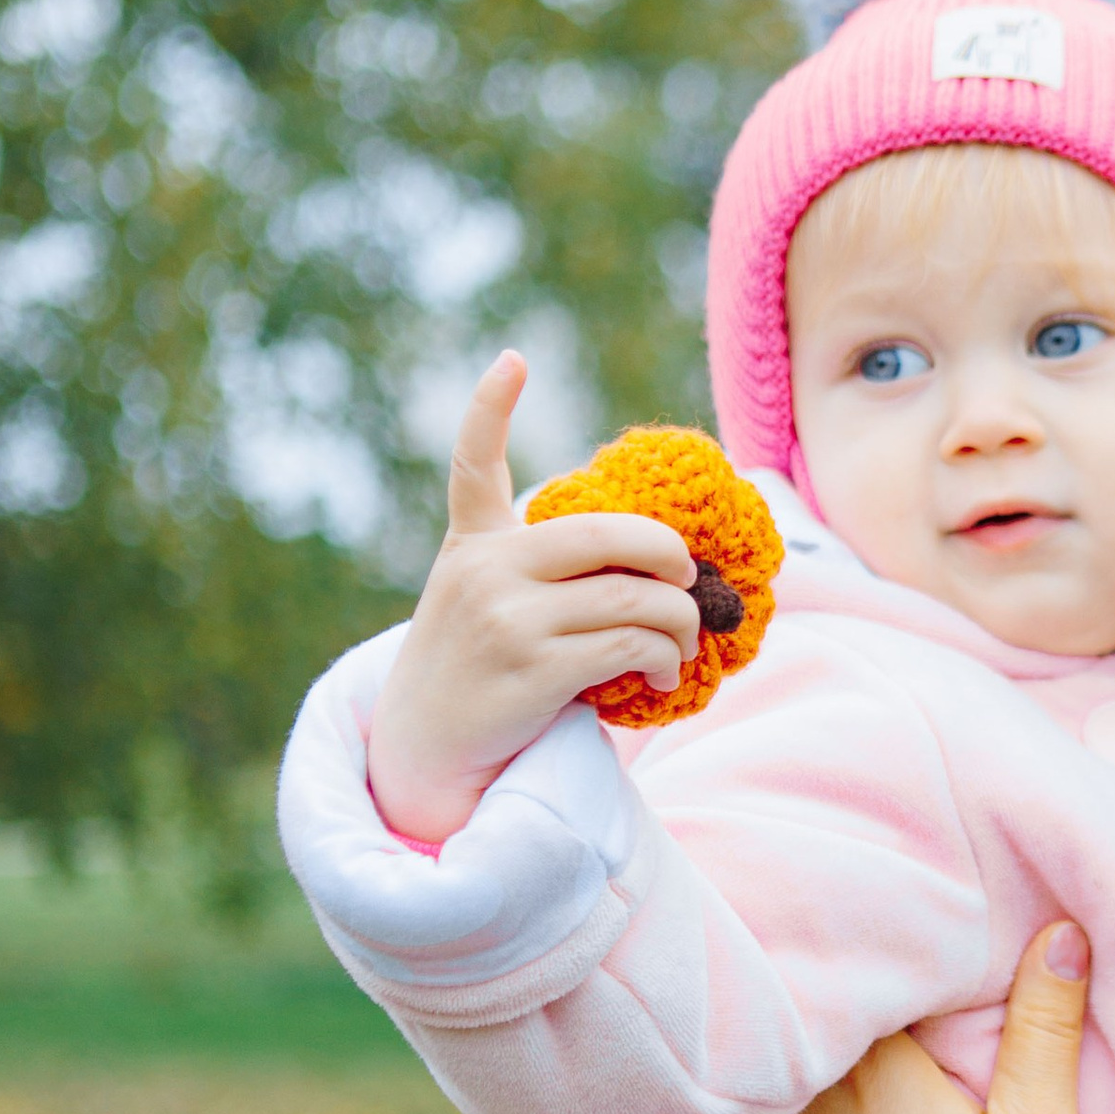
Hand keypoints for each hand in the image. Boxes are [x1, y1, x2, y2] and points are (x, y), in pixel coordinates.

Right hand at [364, 352, 704, 844]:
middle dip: (670, 558)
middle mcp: (485, 571)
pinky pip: (631, 646)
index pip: (474, 464)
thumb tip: (656, 569)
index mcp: (473, 546)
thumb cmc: (476, 672)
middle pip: (610, 536)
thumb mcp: (483, 603)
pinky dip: (662, 661)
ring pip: (636, 598)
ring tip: (681, 648)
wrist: (424, 753)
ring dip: (679, 626)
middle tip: (690, 584)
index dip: (490, 408)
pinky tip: (660, 678)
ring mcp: (506, 619)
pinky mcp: (532, 669)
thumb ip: (540, 572)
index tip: (512, 360)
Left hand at [708, 921, 1091, 1113]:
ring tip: (860, 1106)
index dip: (901, 972)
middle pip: (819, 1025)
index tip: (930, 990)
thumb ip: (1045, 1029)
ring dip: (811, 1078)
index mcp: (871, 1061)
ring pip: (779, 1078)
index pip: (871, 974)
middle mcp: (793, 1093)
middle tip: (902, 1045)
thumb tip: (1058, 930)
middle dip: (854, 1022)